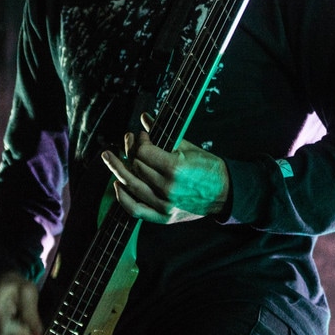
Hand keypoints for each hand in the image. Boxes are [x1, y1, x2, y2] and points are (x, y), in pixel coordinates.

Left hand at [101, 113, 229, 223]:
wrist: (224, 193)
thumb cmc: (207, 167)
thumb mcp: (188, 147)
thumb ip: (164, 133)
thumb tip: (144, 118)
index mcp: (175, 168)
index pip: (144, 152)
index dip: (139, 140)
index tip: (141, 135)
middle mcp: (167, 188)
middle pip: (136, 167)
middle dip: (129, 151)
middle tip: (128, 140)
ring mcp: (164, 205)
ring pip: (132, 186)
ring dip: (118, 169)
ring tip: (110, 157)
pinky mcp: (164, 217)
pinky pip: (135, 210)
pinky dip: (123, 198)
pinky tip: (117, 184)